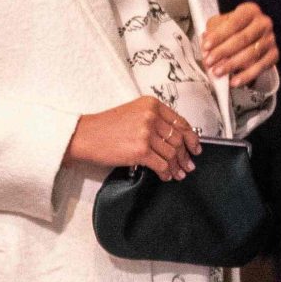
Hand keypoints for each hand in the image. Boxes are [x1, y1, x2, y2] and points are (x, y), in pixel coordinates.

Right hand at [65, 97, 201, 180]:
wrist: (85, 136)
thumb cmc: (105, 126)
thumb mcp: (133, 112)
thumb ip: (154, 120)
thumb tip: (174, 137)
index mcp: (151, 104)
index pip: (180, 122)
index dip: (191, 137)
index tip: (195, 147)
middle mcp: (151, 116)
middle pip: (178, 139)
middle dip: (186, 155)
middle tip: (189, 164)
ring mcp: (146, 133)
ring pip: (172, 153)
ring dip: (177, 166)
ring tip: (179, 173)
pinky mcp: (140, 151)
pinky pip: (161, 164)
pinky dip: (167, 172)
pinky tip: (167, 176)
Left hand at [201, 2, 277, 87]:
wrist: (252, 35)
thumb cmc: (233, 28)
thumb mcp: (220, 23)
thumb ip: (212, 32)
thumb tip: (207, 45)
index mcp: (250, 11)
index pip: (234, 23)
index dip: (219, 35)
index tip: (206, 46)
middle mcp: (263, 23)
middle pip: (243, 38)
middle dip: (223, 52)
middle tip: (209, 62)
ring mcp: (270, 39)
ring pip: (251, 54)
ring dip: (232, 65)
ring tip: (217, 72)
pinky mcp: (274, 55)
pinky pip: (260, 67)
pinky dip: (246, 76)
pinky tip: (234, 81)